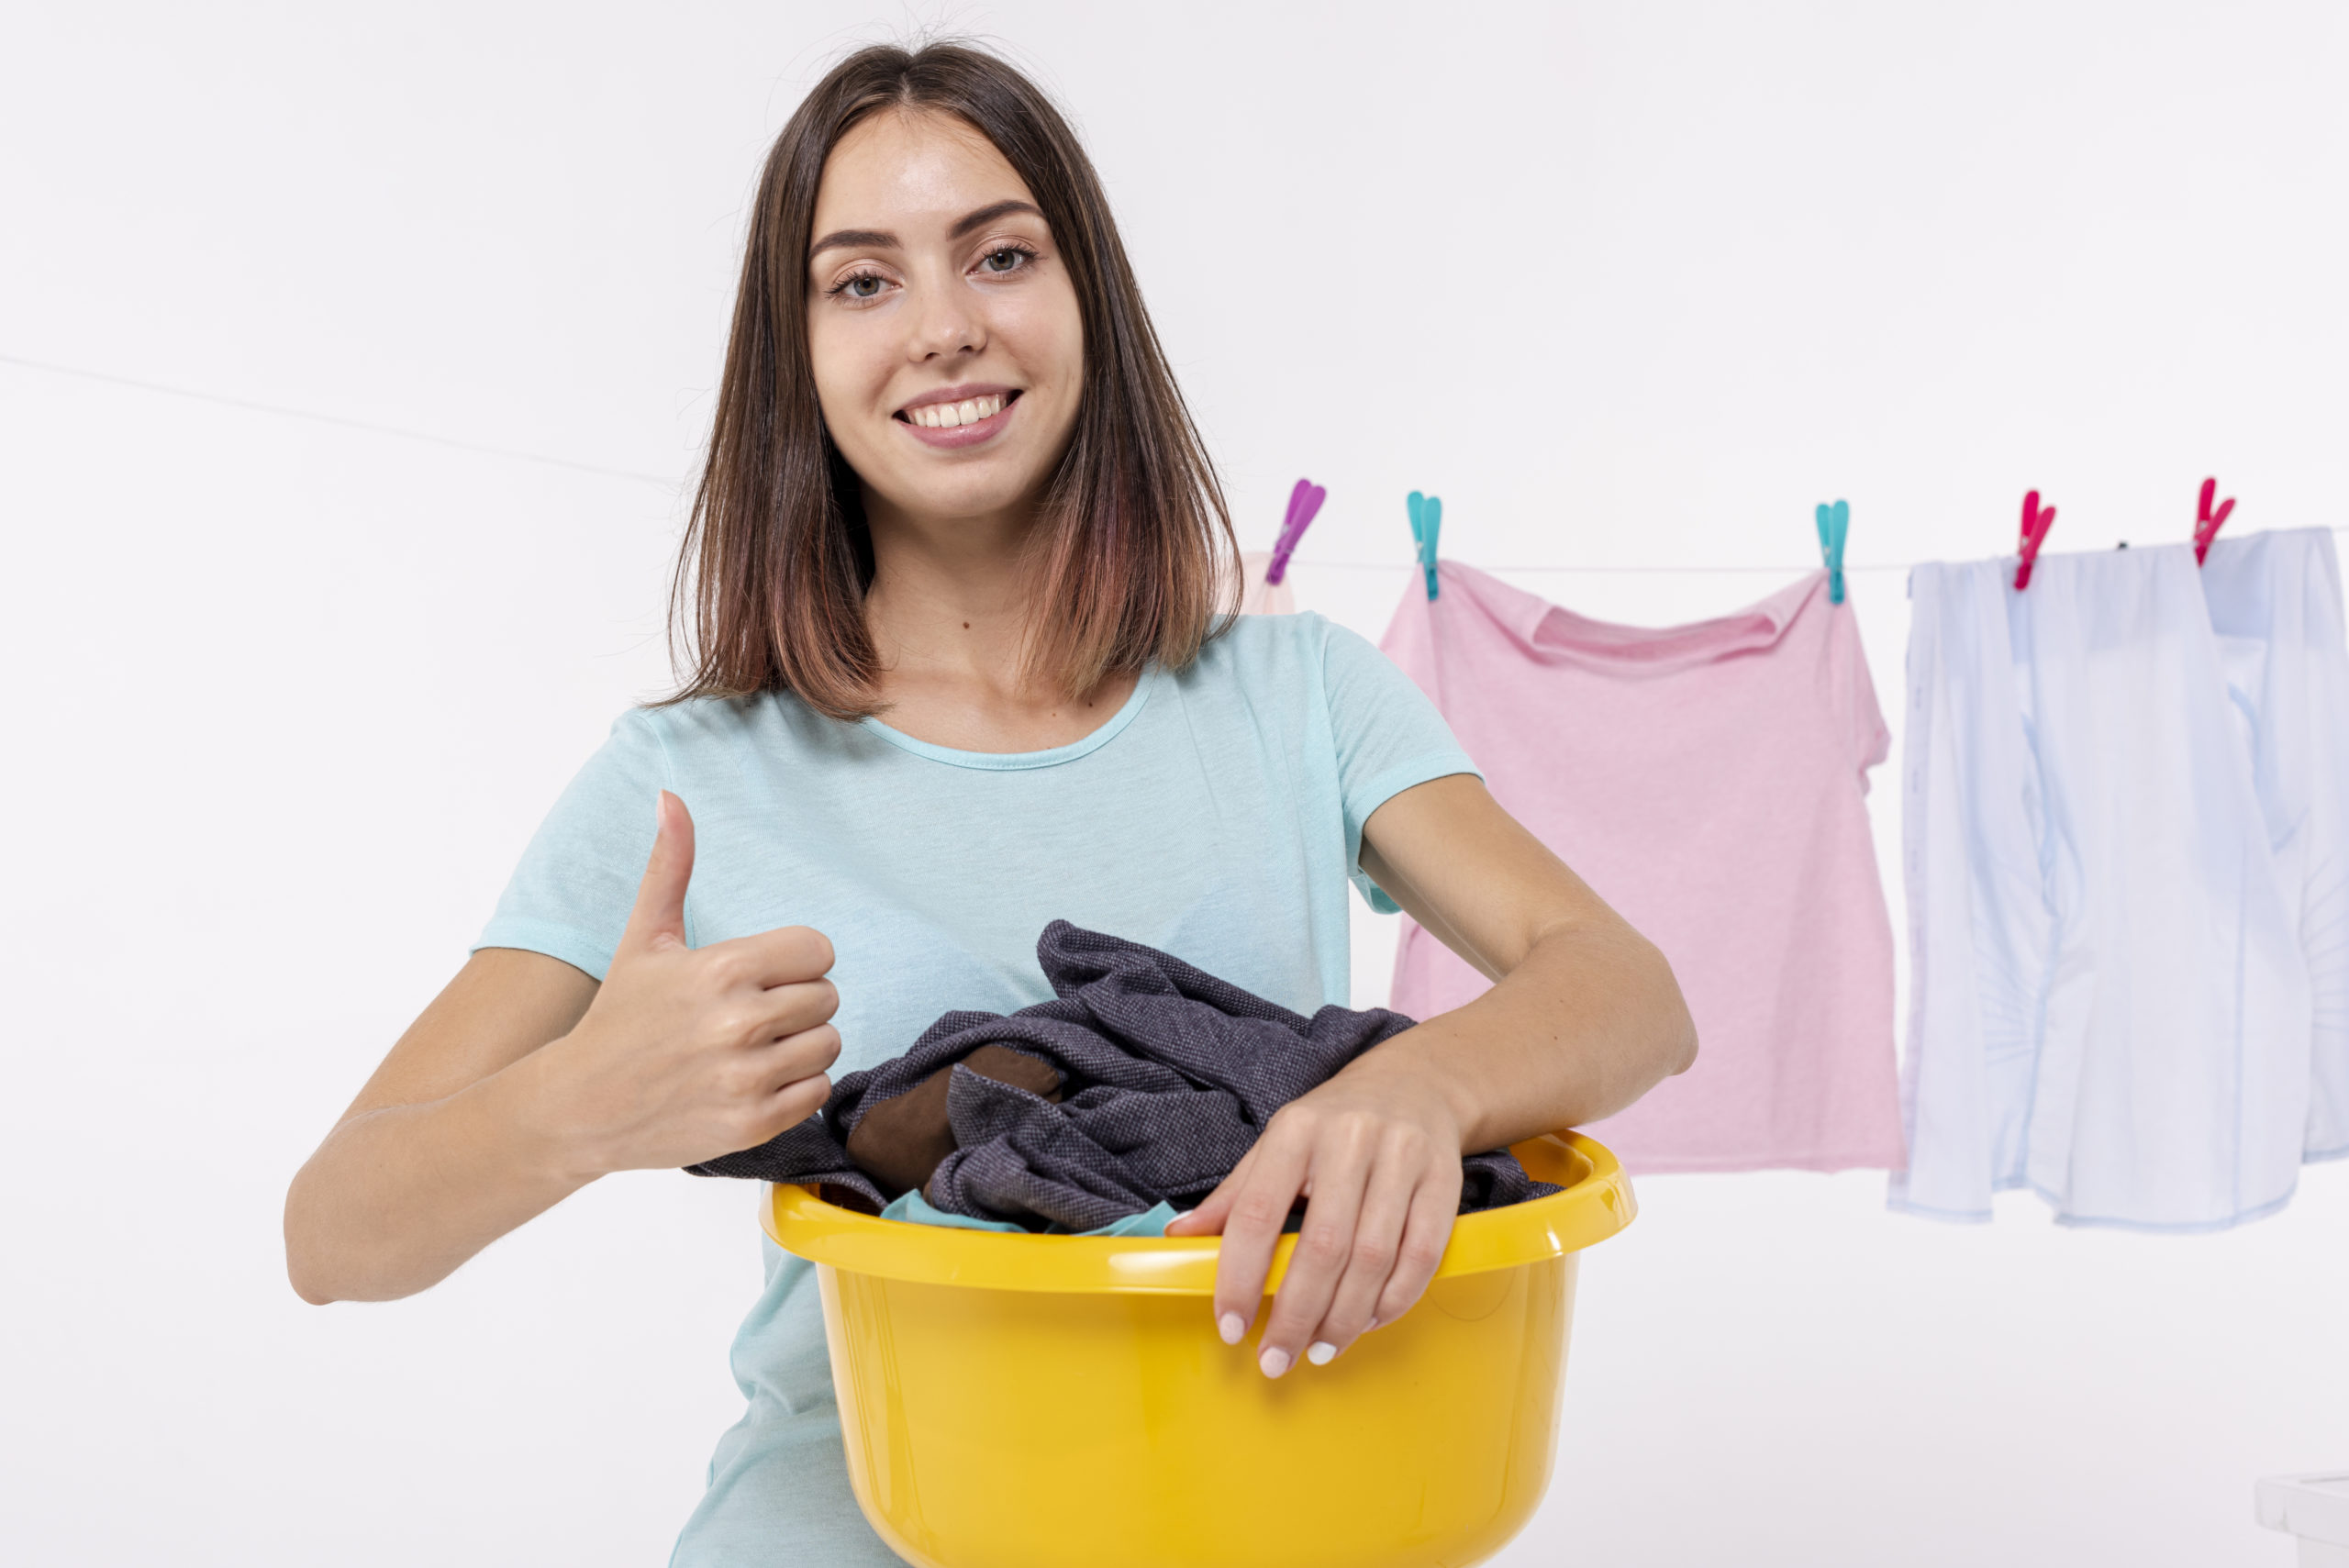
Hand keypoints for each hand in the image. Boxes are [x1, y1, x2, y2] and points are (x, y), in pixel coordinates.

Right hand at [525, 791, 840, 1175]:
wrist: (579, 1106)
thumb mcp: (644, 938)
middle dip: (797, 1002)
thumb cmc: (618, 1017)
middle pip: (827, 997)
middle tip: (751, 1014)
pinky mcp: (752, 1124)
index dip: (794, 961)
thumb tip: (672, 796)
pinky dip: (795, 1087)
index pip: (819, 950)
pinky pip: (817, 1091)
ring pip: (829, 1044)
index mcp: (723, 968)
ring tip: (754, 1047)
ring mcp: (747, 1077)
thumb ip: (671, 866)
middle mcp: (739, 1023)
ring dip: (801, 1045)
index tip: (761, 974)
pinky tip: (753, 1080)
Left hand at [1164, 1047, 1463, 1376]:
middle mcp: (1350, 1140)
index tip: (1230, 1327)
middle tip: (1275, 1360)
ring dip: (1343, 1319)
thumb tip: (1178, 1240)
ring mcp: (1403, 1158)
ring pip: (1373, 1259)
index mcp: (1295, 1131)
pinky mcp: (1445, 1180)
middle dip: (1295, 1316)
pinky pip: (1420, 1256)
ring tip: (1319, 1349)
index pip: (1258, 1213)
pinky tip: (1367, 1322)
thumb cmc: (1333, 1123)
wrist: (1415, 1084)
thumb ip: (1233, 1196)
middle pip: (1322, 1247)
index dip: (1240, 1277)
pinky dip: (1392, 1301)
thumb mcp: (1277, 1144)